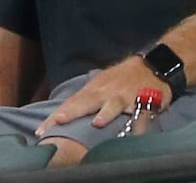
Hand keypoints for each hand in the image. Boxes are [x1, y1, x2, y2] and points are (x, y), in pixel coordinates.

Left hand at [43, 55, 169, 133]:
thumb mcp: (103, 83)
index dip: (55, 116)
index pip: (71, 102)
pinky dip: (138, 121)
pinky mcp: (145, 99)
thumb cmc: (124, 78)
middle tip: (59, 120)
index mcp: (95, 87)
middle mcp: (108, 91)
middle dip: (73, 111)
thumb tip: (61, 117)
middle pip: (88, 101)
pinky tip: (135, 130)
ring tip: (98, 122)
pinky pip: (141, 111)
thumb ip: (85, 98)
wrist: (156, 65)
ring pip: (114, 104)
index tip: (40, 131)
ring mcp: (126, 95)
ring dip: (106, 112)